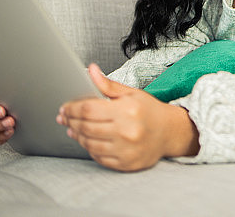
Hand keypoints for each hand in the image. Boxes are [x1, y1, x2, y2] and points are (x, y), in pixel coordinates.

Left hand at [57, 63, 199, 171]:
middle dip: (71, 121)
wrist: (170, 132)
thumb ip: (108, 84)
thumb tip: (91, 70)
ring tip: (73, 129)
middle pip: (86, 127)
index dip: (72, 108)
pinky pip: (99, 158)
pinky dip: (90, 149)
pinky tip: (88, 140)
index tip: (65, 108)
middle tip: (64, 118)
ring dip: (77, 136)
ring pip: (90, 144)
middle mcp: (127, 131)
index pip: (88, 109)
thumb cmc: (149, 111)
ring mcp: (126, 150)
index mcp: (127, 110)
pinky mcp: (126, 164)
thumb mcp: (131, 93)